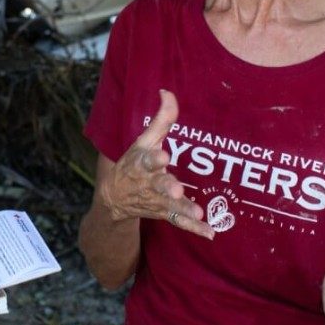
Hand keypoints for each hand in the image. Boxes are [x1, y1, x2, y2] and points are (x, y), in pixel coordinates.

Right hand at [97, 90, 214, 239]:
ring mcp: (157, 201)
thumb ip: (160, 119)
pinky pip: (180, 223)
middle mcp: (148, 183)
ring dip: (184, 210)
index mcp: (141, 163)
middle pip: (158, 185)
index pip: (147, 160)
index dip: (154, 158)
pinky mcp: (165, 214)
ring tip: (198, 213)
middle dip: (166, 187)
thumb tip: (168, 91)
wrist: (114, 197)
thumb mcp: (143, 140)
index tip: (163, 156)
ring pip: (171, 207)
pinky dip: (194, 229)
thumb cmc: (133, 163)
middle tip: (175, 190)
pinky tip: (210, 233)